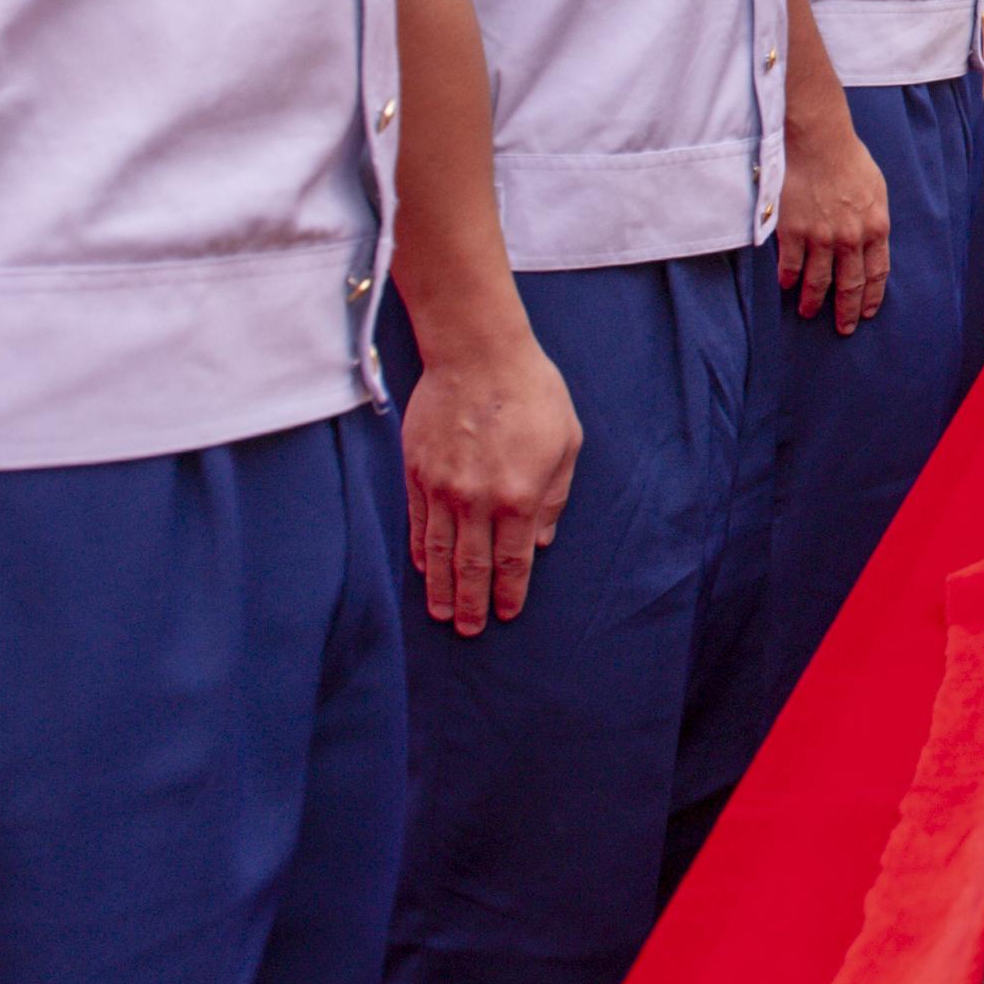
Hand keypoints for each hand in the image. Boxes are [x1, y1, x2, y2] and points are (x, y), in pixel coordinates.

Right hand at [399, 325, 581, 635]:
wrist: (478, 354)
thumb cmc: (532, 393)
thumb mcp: (566, 443)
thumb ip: (555, 496)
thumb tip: (543, 539)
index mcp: (520, 496)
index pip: (512, 559)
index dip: (509, 591)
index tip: (506, 613)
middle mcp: (477, 500)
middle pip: (472, 566)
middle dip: (472, 602)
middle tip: (469, 630)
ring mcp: (442, 488)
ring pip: (439, 552)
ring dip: (441, 587)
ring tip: (442, 613)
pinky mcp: (417, 473)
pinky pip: (417, 524)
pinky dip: (421, 551)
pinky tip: (424, 569)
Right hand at [778, 108, 890, 333]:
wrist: (818, 141)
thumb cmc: (848, 159)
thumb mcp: (876, 190)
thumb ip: (874, 219)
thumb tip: (872, 240)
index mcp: (876, 227)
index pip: (877, 273)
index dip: (871, 296)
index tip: (867, 312)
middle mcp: (851, 238)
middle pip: (850, 284)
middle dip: (846, 310)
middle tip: (843, 328)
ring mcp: (821, 237)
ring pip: (818, 281)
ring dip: (813, 301)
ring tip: (807, 312)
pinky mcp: (793, 231)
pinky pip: (791, 265)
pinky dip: (788, 279)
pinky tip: (786, 286)